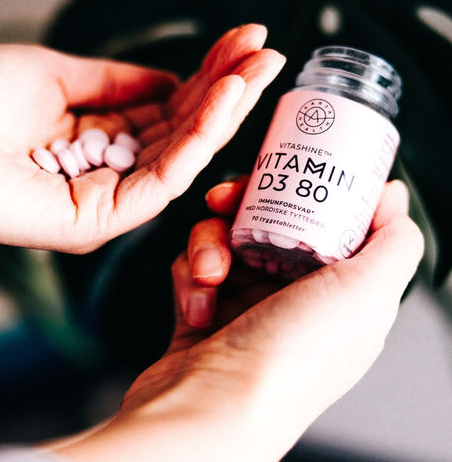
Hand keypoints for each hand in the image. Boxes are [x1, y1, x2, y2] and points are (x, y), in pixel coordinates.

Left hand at [0, 24, 284, 251]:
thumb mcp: (55, 76)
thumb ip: (115, 81)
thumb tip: (169, 76)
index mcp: (97, 141)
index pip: (166, 111)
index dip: (204, 77)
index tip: (240, 41)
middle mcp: (109, 173)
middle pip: (181, 134)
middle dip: (227, 91)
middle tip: (267, 52)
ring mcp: (108, 199)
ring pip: (182, 158)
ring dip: (222, 111)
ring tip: (257, 69)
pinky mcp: (102, 219)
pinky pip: (163, 180)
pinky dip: (197, 141)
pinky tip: (224, 101)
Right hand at [44, 180, 422, 460]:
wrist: (210, 412)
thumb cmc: (287, 361)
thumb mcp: (364, 293)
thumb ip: (393, 242)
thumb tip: (393, 197)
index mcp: (338, 293)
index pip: (324, 222)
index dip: (304, 190)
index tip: (282, 171)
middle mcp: (294, 298)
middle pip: (268, 223)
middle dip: (242, 208)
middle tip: (225, 201)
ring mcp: (246, 305)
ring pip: (225, 239)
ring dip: (208, 246)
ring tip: (208, 272)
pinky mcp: (205, 311)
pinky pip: (194, 266)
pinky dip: (190, 277)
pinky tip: (196, 304)